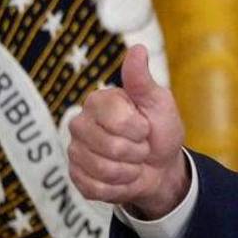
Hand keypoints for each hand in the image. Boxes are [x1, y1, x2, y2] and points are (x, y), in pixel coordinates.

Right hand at [68, 44, 187, 218]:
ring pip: (103, 170)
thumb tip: (137, 49)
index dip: (140, 129)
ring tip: (133, 162)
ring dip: (130, 171)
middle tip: (140, 147)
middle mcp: (80, 124)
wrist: (161, 166)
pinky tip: (122, 177)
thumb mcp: (158, 103)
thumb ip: (142, 80)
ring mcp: (75, 151)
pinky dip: (119, 187)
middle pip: (110, 147)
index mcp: (99, 101)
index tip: (145, 127)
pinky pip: (96, 188)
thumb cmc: (160, 130)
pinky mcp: (76, 177)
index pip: (117, 119)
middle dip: (137, 152)